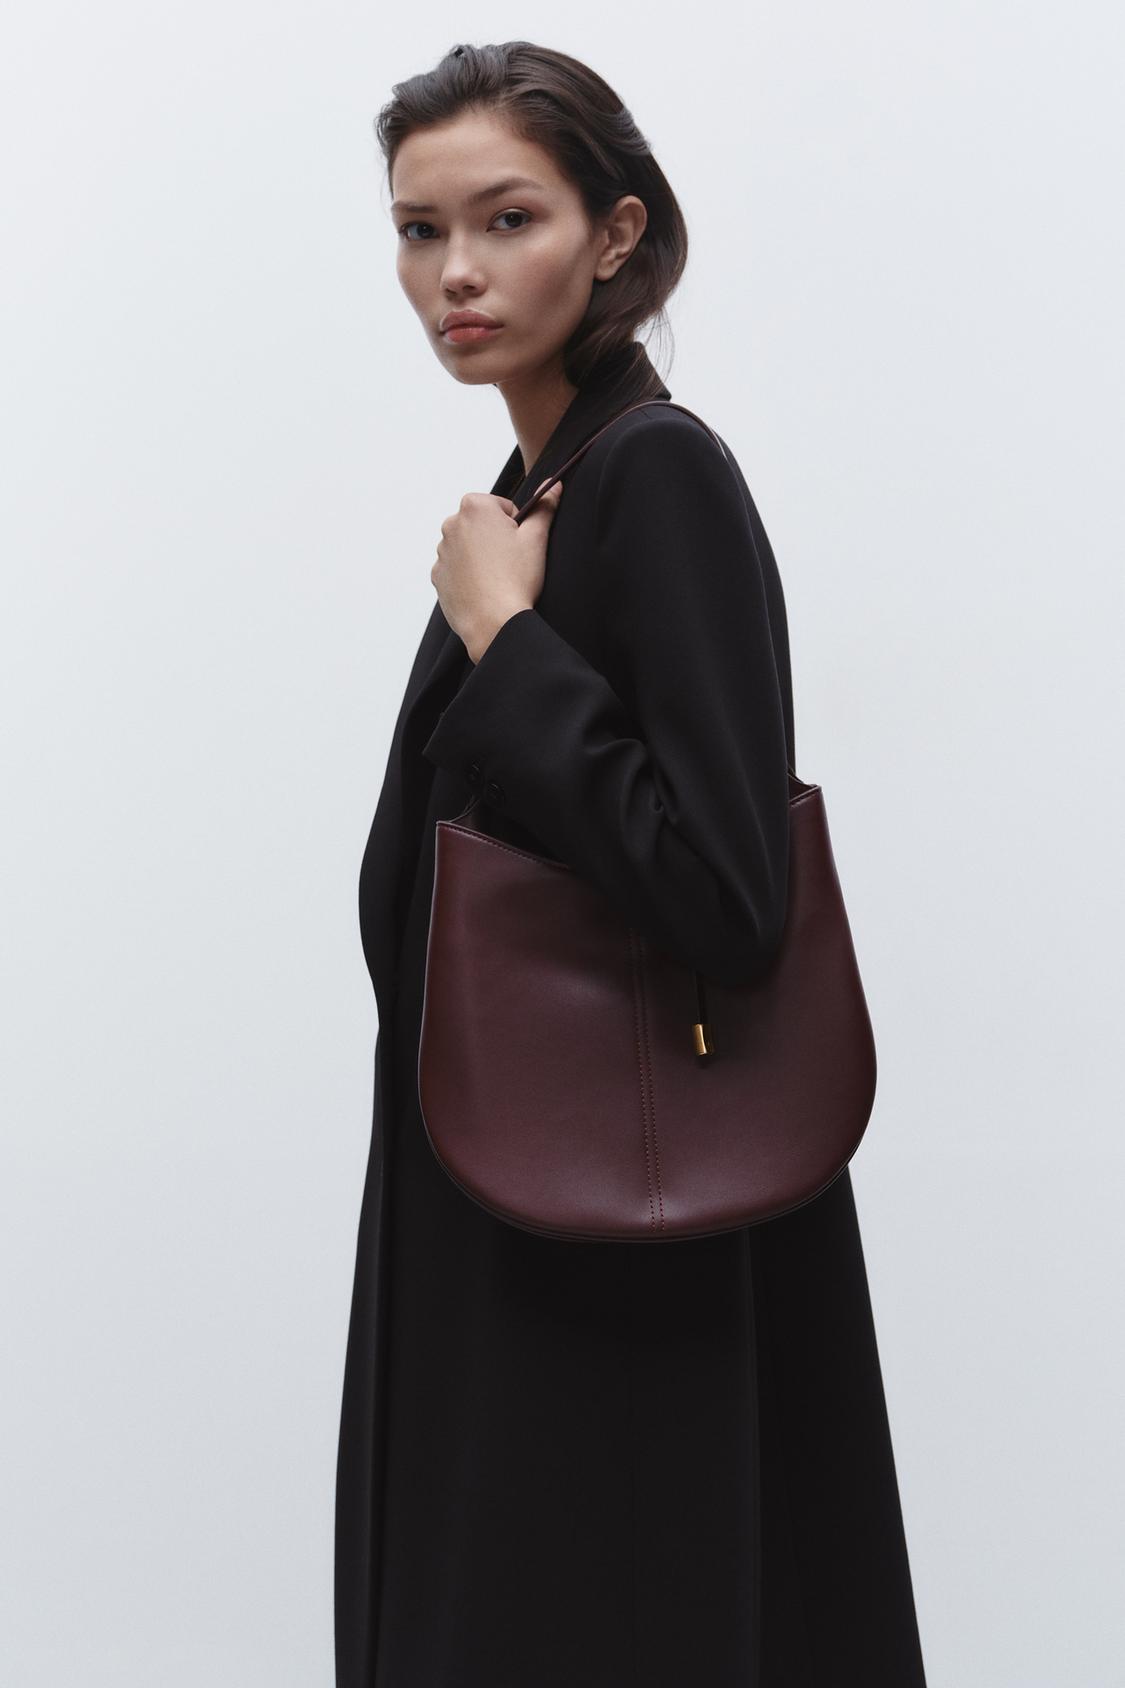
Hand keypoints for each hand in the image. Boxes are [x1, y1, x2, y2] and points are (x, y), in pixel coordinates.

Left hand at [431, 477, 563, 661]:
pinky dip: (469, 575)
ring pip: (469, 546)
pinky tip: (484, 590)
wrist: (493, 623)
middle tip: (511, 563)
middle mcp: (451, 524)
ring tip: (498, 578)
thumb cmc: (517, 578)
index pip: (502, 507)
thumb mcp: (537, 538)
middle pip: (482, 525)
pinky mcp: (437, 575)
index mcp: (474, 506)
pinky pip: (457, 569)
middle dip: (496, 538)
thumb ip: (545, 506)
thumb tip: (554, 484)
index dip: (516, 526)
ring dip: (482, 556)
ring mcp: (441, 552)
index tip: (519, 546)